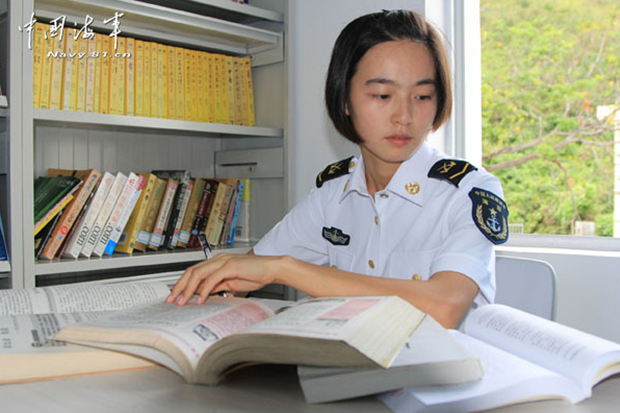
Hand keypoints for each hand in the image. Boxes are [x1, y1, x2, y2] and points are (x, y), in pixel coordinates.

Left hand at [166, 253, 280, 305]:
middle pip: (191, 271)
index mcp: (217, 262)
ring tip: (182, 301)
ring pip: (198, 274)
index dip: (183, 284)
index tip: (176, 296)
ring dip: (187, 289)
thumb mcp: (232, 283)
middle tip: (172, 299)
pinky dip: (204, 290)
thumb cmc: (256, 275)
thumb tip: (204, 294)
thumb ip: (218, 286)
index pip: (194, 272)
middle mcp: (218, 259)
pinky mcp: (230, 266)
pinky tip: (200, 299)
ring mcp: (223, 261)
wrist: (272, 269)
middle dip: (179, 286)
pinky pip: (212, 279)